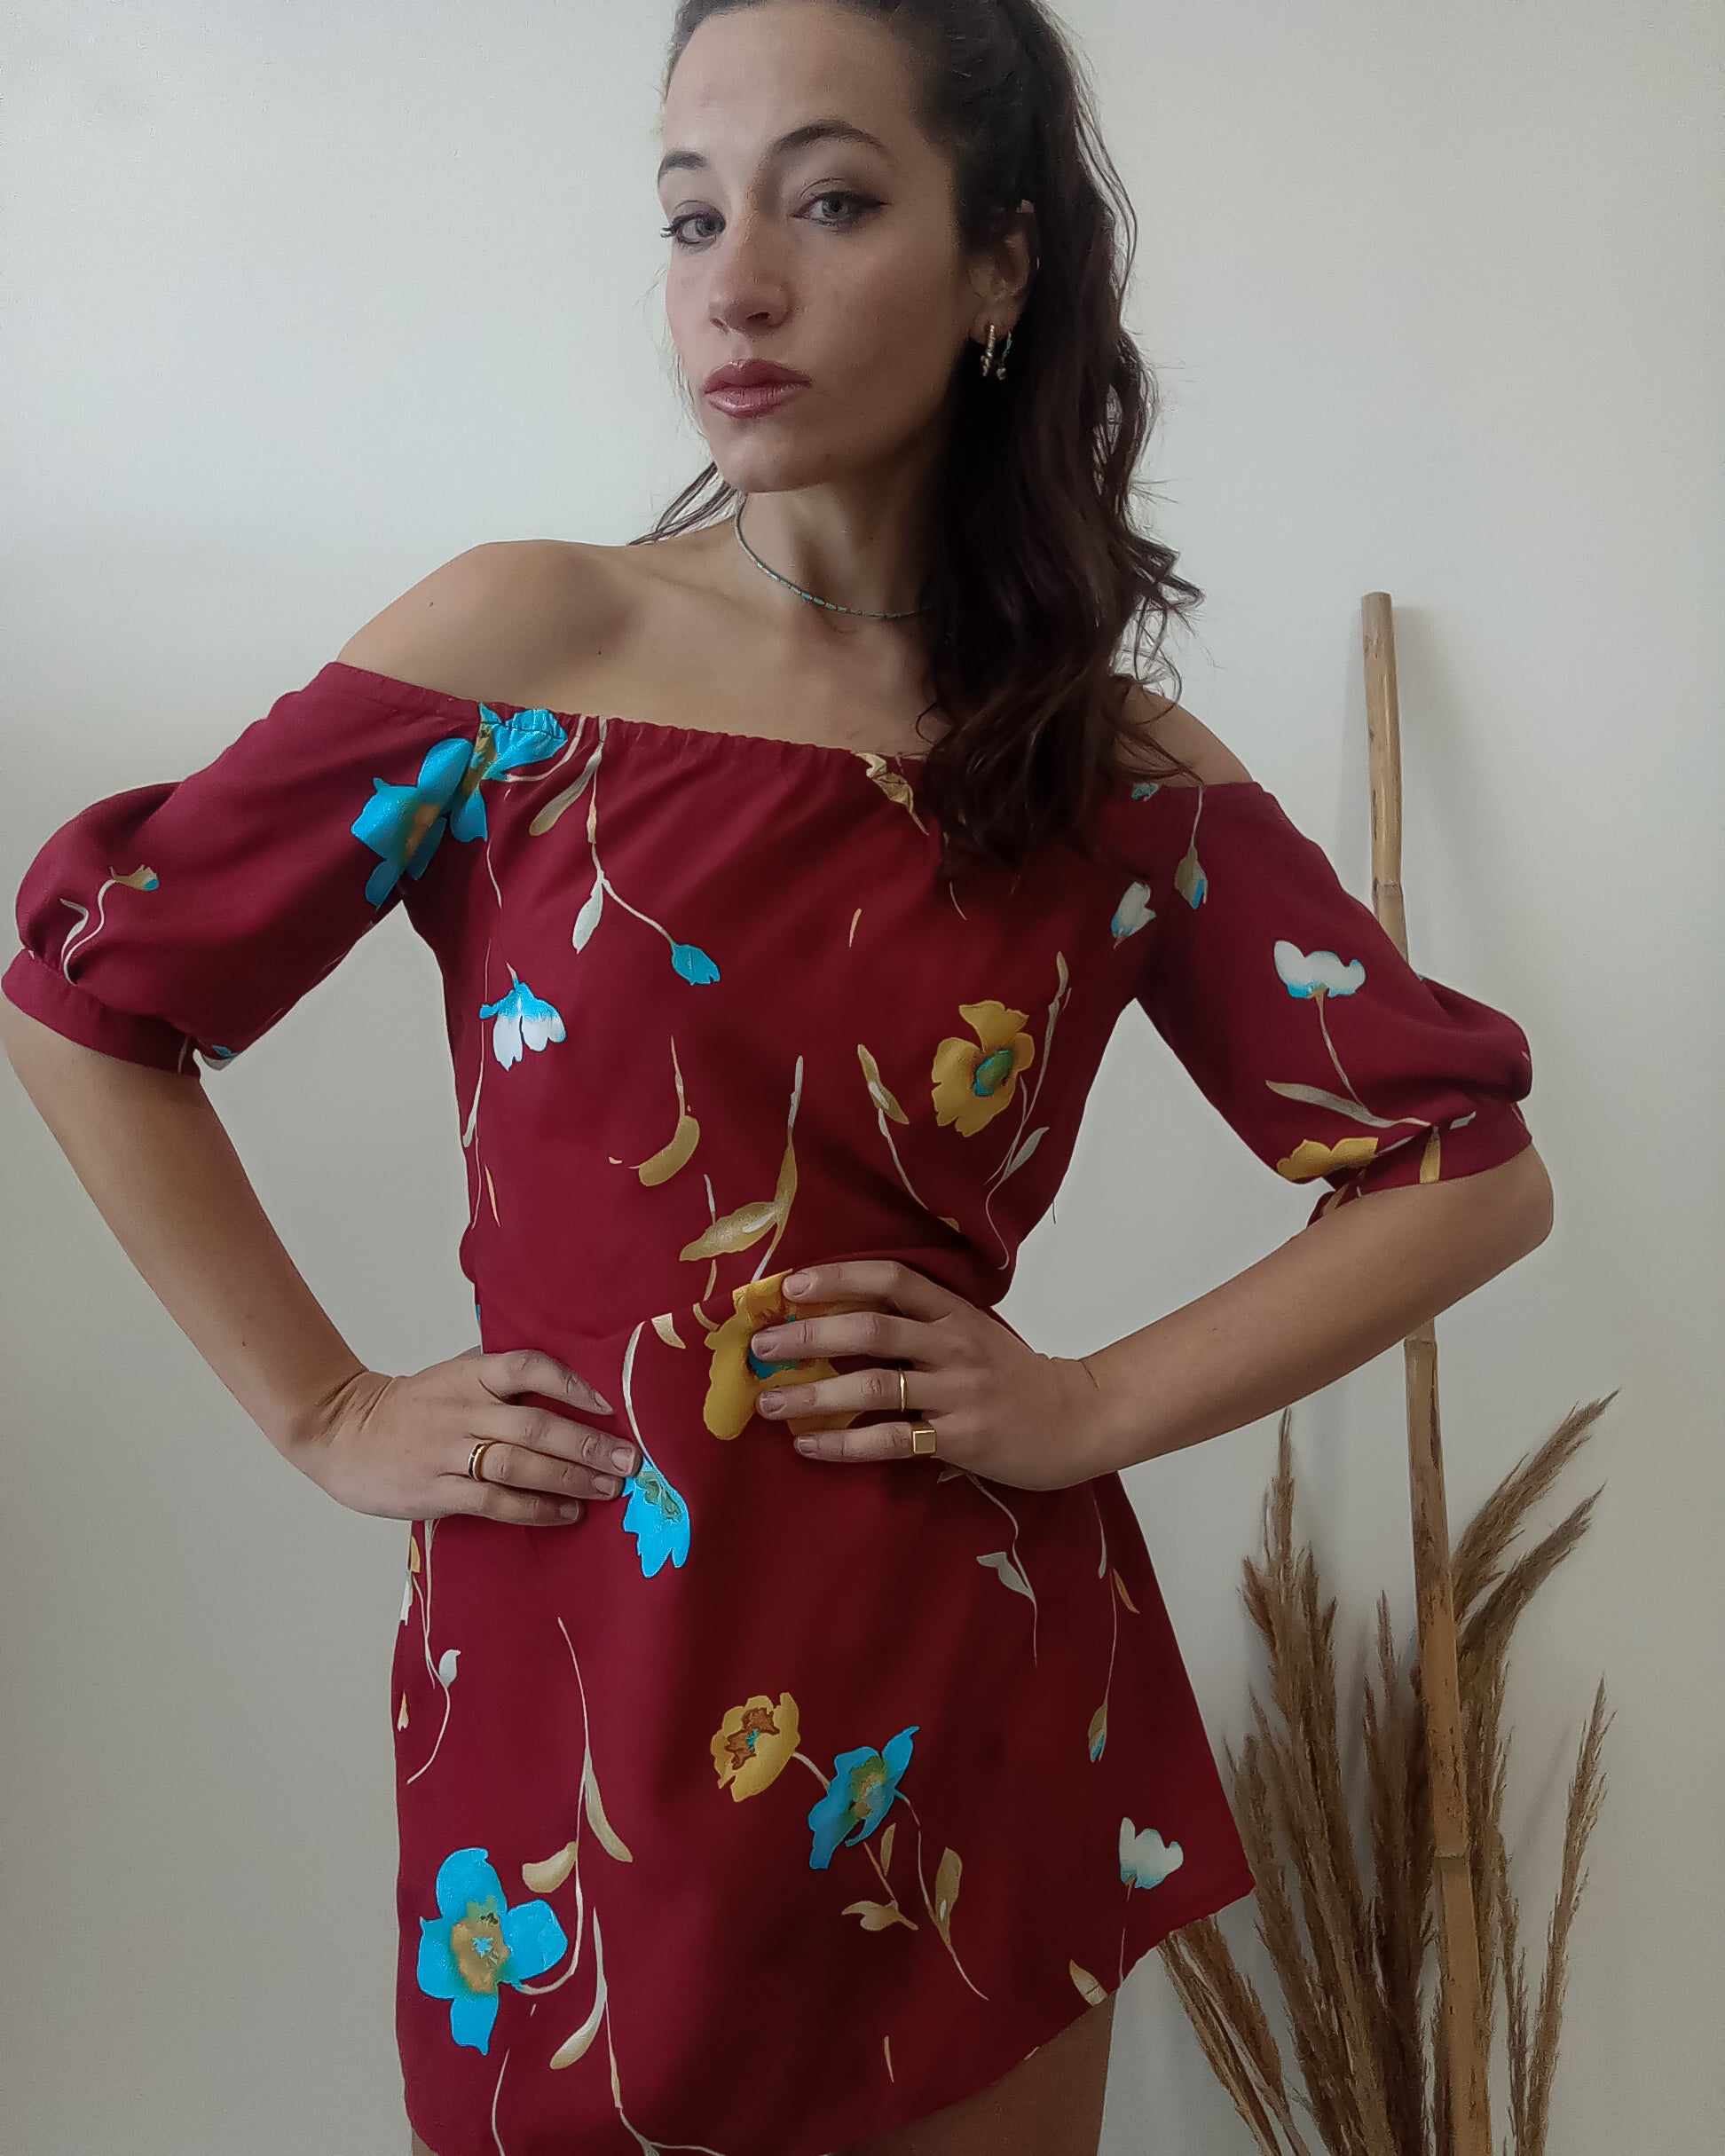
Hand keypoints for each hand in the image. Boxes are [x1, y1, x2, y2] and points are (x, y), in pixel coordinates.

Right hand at [295, 1346, 638, 1525]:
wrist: (343, 1432)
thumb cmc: (412, 1404)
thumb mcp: (452, 1372)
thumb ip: (498, 1369)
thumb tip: (565, 1369)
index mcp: (469, 1374)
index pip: (527, 1366)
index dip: (571, 1383)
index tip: (609, 1404)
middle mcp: (462, 1409)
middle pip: (534, 1424)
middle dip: (587, 1444)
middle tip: (629, 1460)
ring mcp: (447, 1451)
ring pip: (519, 1465)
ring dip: (570, 1479)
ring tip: (609, 1489)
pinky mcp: (436, 1490)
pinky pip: (495, 1502)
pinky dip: (535, 1509)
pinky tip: (567, 1513)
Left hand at [749, 1260, 1108, 1491]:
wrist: (1076, 1419)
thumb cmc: (1012, 1376)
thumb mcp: (972, 1333)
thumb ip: (920, 1325)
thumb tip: (835, 1321)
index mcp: (954, 1312)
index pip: (892, 1280)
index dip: (839, 1277)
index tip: (790, 1284)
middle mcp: (953, 1344)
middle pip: (872, 1329)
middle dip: (809, 1335)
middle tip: (760, 1346)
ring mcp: (958, 1391)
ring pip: (874, 1386)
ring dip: (815, 1393)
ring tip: (769, 1401)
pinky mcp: (961, 1437)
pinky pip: (891, 1440)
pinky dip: (845, 1442)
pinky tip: (809, 1443)